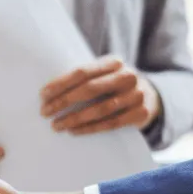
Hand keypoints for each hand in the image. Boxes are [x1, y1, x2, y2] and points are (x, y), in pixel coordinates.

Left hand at [40, 57, 160, 135]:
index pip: (82, 71)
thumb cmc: (116, 86)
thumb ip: (86, 78)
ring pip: (99, 109)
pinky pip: (111, 123)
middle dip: (63, 101)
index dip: (61, 83)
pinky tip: (74, 131)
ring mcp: (136, 95)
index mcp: (113, 62)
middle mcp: (126, 76)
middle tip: (45, 112)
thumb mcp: (105, 75)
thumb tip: (50, 91)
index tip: (43, 95)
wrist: (150, 97)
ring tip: (57, 125)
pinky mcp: (140, 113)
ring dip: (74, 119)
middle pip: (89, 89)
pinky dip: (90, 128)